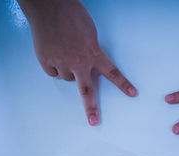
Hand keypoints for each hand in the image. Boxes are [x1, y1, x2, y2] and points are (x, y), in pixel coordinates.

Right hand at [26, 0, 136, 125]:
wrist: (48, 7)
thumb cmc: (72, 14)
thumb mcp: (90, 34)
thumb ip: (91, 51)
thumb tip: (86, 64)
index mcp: (93, 53)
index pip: (112, 73)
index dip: (122, 84)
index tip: (132, 94)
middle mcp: (78, 62)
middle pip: (86, 90)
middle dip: (91, 108)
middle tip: (94, 122)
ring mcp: (61, 63)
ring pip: (68, 77)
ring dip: (69, 71)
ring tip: (66, 53)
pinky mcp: (46, 62)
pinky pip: (53, 71)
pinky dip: (54, 66)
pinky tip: (54, 53)